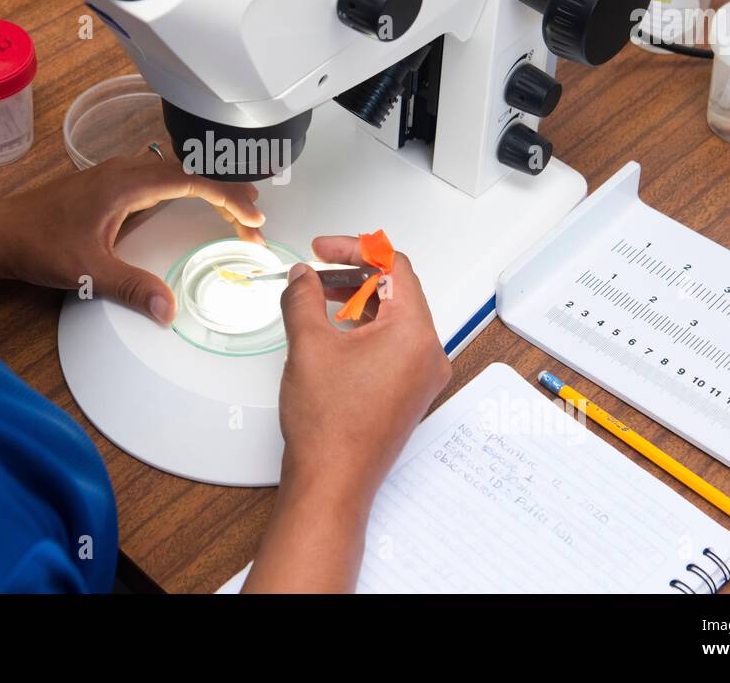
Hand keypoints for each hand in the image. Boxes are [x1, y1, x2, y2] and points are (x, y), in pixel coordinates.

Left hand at [0, 149, 264, 322]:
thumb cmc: (37, 243)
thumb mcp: (88, 270)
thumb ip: (132, 288)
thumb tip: (169, 310)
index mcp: (127, 183)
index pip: (194, 180)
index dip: (230, 197)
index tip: (254, 219)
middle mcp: (125, 170)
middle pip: (192, 171)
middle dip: (229, 192)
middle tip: (256, 220)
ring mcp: (116, 175)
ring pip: (177, 171)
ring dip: (209, 186)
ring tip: (237, 207)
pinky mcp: (109, 184)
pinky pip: (161, 177)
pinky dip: (187, 187)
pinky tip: (192, 201)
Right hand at [241, 234, 449, 592]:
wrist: (332, 481)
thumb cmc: (330, 427)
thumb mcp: (308, 345)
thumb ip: (302, 297)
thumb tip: (302, 276)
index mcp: (415, 334)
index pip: (394, 267)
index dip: (354, 249)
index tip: (324, 249)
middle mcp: (427, 354)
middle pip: (395, 291)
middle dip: (351, 276)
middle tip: (316, 270)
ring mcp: (420, 376)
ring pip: (392, 318)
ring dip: (355, 302)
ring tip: (315, 299)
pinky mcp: (407, 392)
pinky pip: (391, 345)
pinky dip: (362, 329)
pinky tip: (330, 331)